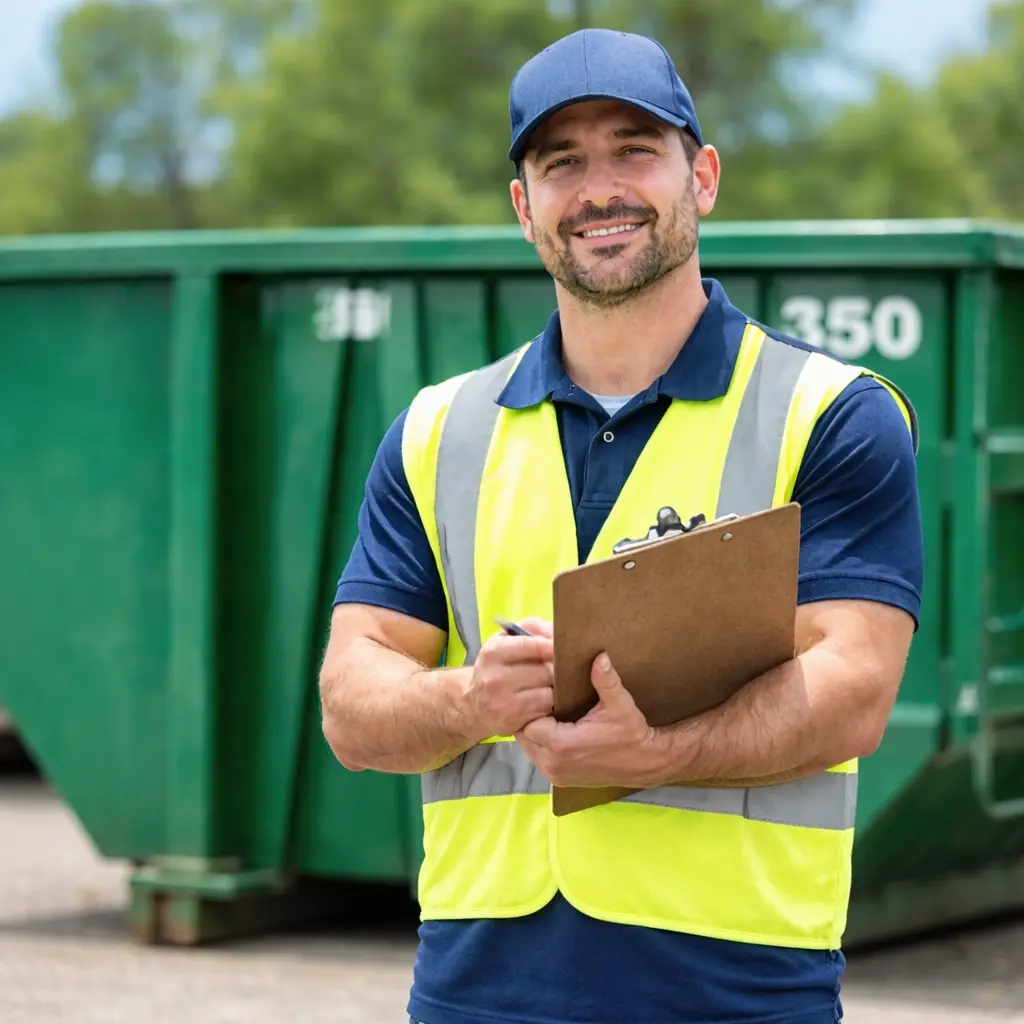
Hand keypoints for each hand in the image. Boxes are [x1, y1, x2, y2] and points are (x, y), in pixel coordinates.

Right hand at [463, 617, 553, 739]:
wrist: (473, 704)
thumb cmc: (497, 667)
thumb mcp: (505, 641)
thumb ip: (531, 629)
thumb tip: (557, 632)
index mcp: (493, 652)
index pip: (532, 645)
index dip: (553, 646)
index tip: (567, 647)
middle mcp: (494, 677)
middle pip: (545, 671)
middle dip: (556, 670)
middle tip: (563, 670)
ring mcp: (502, 701)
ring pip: (548, 692)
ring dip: (556, 690)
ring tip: (553, 686)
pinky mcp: (511, 721)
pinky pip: (545, 710)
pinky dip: (549, 706)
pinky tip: (544, 702)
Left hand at [515, 651, 662, 788]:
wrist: (646, 763)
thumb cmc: (633, 733)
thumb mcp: (620, 705)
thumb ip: (606, 680)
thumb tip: (600, 656)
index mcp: (562, 745)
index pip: (528, 722)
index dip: (533, 707)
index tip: (545, 695)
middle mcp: (554, 763)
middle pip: (524, 735)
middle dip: (531, 718)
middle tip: (544, 703)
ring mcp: (556, 775)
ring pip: (528, 748)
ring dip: (534, 733)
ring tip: (549, 715)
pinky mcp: (560, 781)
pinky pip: (538, 759)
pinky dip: (540, 746)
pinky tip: (554, 731)